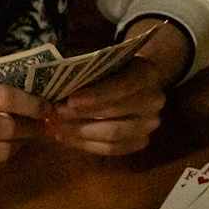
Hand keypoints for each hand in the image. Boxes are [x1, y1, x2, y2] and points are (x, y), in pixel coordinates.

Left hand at [44, 56, 166, 156]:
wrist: (131, 80)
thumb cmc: (111, 67)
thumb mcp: (101, 59)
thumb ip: (85, 69)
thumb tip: (57, 82)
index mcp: (147, 73)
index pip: (123, 86)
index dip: (97, 95)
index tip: (71, 100)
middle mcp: (154, 100)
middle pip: (116, 113)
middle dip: (82, 115)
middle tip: (55, 114)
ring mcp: (149, 124)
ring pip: (113, 135)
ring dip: (80, 132)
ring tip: (55, 127)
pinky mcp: (140, 141)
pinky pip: (111, 149)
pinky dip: (85, 144)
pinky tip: (65, 137)